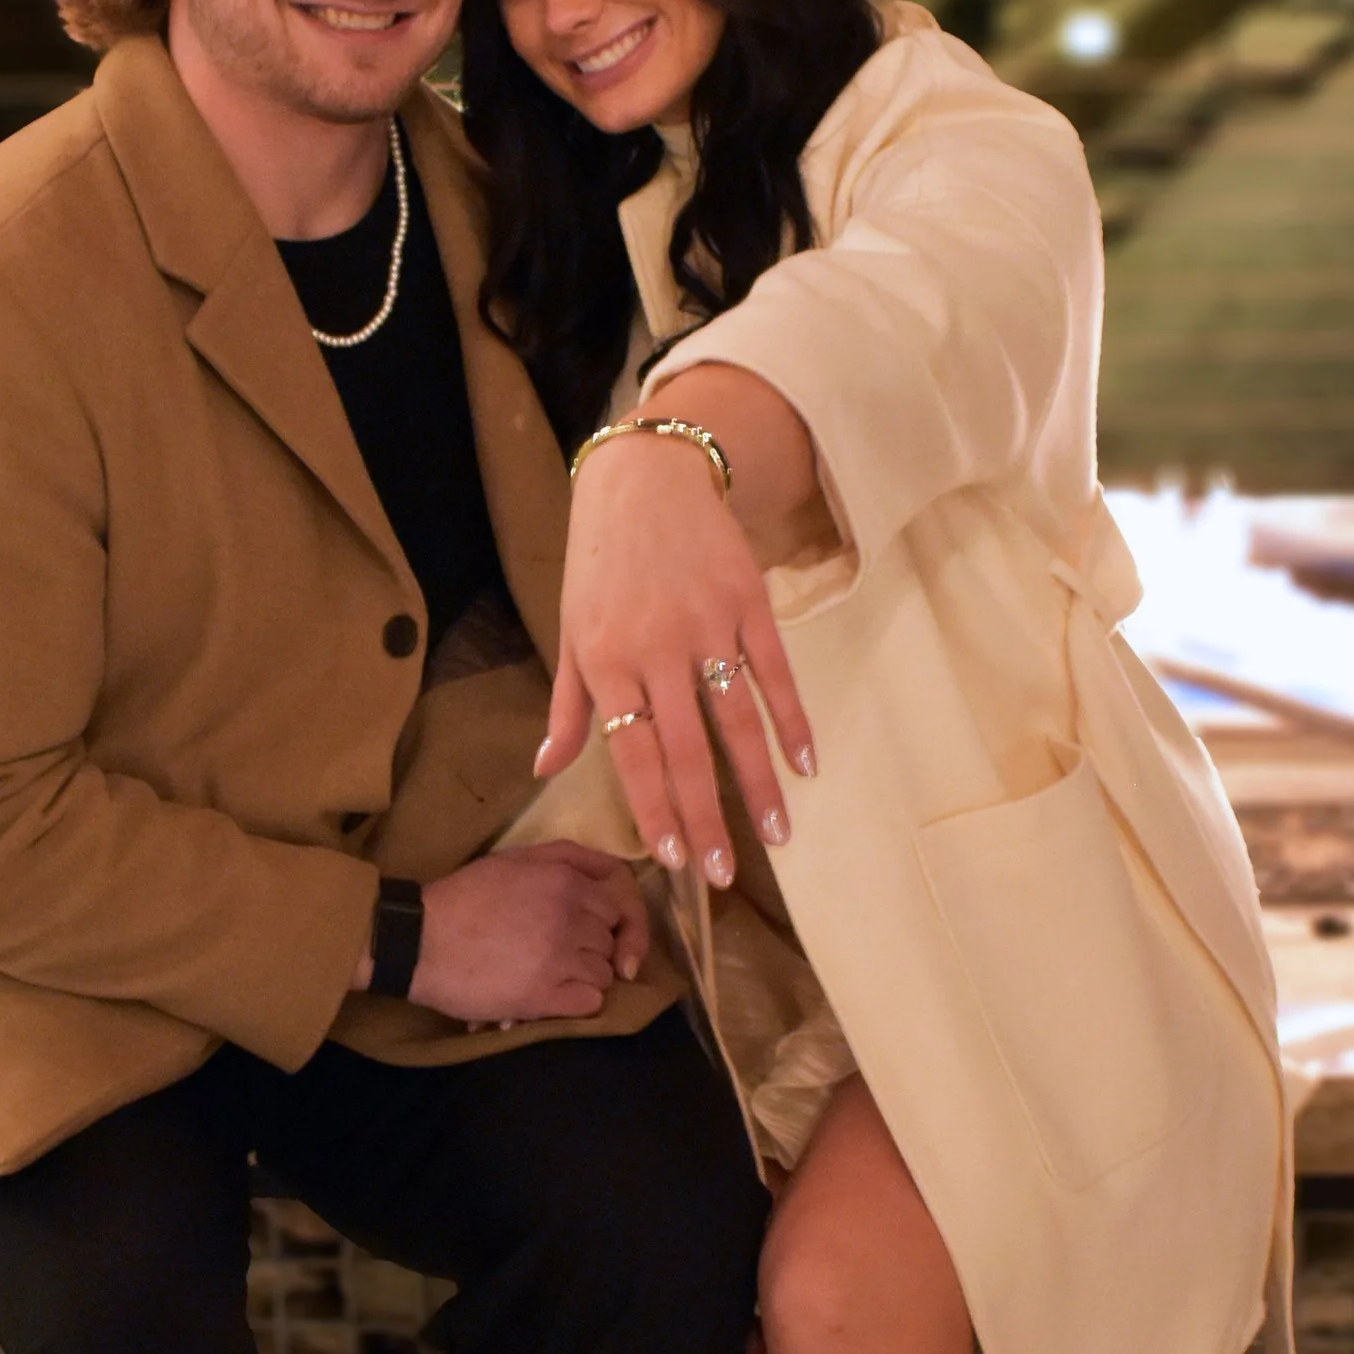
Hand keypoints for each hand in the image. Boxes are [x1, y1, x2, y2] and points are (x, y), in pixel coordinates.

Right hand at [406, 841, 650, 1023]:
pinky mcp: (543, 997)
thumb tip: (613, 870)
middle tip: (553, 952)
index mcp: (563, 881)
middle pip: (609, 941)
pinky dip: (575, 1001)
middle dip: (589, 948)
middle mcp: (568, 917)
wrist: (418, 941)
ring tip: (549, 975)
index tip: (577, 931)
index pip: (615, 908)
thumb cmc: (463, 897)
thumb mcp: (514, 859)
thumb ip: (567, 857)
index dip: (597, 922)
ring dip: (583, 977)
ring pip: (604, 974)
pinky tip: (550, 995)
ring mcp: (558, 958)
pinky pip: (591, 1003)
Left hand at [536, 427, 814, 885]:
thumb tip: (547, 769)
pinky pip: (774, 673)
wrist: (645, 478)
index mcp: (607, 663)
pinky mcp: (747, 602)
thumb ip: (567, 706)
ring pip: (737, 721)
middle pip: (688, 751)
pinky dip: (792, 720)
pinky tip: (806, 764)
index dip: (655, 810)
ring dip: (759, 783)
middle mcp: (657, 650)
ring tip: (777, 834)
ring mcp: (707, 626)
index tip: (676, 859)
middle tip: (726, 875)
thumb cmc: (599, 562)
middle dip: (708, 819)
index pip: (634, 754)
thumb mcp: (571, 631)